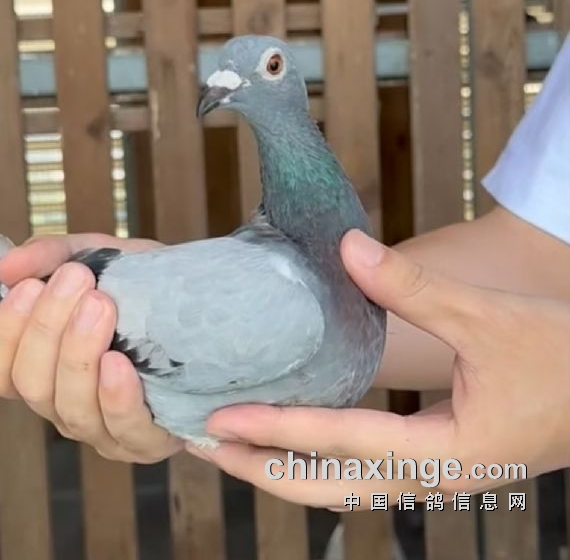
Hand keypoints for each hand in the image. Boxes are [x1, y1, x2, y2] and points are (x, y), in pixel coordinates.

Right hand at [0, 233, 182, 462]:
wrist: (204, 303)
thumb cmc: (143, 289)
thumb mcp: (98, 260)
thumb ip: (52, 257)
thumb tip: (8, 268)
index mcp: (43, 370)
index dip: (4, 334)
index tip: (29, 286)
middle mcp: (64, 404)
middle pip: (32, 386)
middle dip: (48, 329)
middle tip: (76, 280)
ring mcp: (102, 429)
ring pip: (72, 408)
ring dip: (79, 354)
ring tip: (100, 305)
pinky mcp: (144, 441)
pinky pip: (123, 427)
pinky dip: (116, 395)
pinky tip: (119, 361)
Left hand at [187, 229, 569, 508]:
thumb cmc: (564, 361)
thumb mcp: (490, 319)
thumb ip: (415, 289)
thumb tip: (348, 249)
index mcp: (443, 453)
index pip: (338, 443)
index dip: (274, 431)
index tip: (218, 422)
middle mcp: (428, 477)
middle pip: (325, 487)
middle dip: (260, 469)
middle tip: (202, 444)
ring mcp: (430, 476)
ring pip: (339, 486)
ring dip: (283, 467)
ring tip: (233, 445)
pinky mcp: (433, 461)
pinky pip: (358, 472)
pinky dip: (315, 458)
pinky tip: (293, 433)